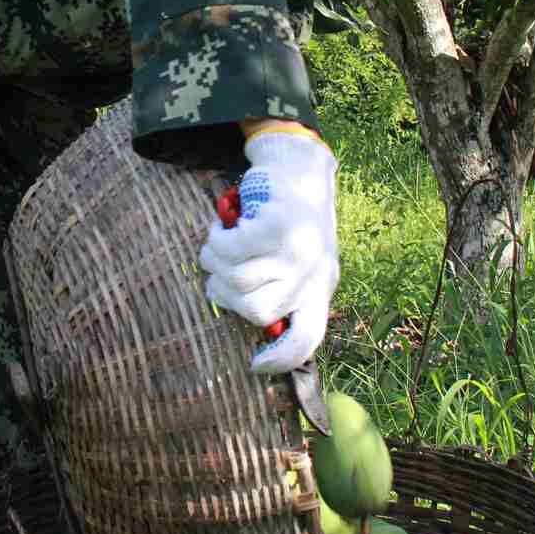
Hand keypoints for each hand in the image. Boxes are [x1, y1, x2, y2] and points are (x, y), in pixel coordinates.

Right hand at [199, 125, 338, 373]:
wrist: (299, 168)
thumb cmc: (292, 221)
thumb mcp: (302, 262)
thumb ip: (284, 293)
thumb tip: (259, 333)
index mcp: (319, 289)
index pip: (307, 339)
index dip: (281, 361)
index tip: (255, 365)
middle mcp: (313, 274)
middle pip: (256, 313)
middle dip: (226, 295)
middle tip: (219, 274)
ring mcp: (297, 251)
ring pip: (236, 279)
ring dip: (215, 262)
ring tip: (218, 245)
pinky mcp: (277, 227)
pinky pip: (230, 249)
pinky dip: (216, 240)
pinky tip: (221, 228)